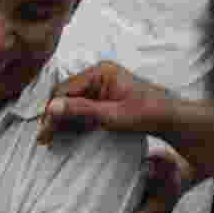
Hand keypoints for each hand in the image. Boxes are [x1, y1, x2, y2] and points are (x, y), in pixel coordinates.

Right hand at [37, 61, 172, 143]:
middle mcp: (97, 76)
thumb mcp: (112, 115)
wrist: (169, 118)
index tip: (44, 131)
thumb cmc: (146, 114)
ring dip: (61, 121)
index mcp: (100, 72)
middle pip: (65, 96)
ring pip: (71, 104)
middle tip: (44, 139)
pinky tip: (65, 135)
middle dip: (54, 117)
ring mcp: (99, 87)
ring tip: (50, 140)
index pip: (64, 90)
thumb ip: (81, 110)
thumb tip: (51, 108)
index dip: (52, 111)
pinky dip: (72, 122)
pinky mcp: (102, 99)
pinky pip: (81, 109)